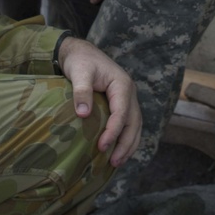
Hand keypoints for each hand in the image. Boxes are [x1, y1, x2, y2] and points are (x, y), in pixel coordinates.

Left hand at [56, 36, 141, 166]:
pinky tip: (117, 151)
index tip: (101, 146)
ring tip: (117, 162)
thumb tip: (83, 114)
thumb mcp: (79, 73)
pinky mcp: (121, 104)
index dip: (113, 131)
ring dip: (128, 144)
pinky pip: (129, 123)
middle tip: (114, 162)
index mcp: (122, 85)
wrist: (81, 52)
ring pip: (135, 125)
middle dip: (125, 144)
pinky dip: (126, 138)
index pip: (122, 113)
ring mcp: (127, 99)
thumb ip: (82, 92)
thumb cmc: (80, 61)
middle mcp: (129, 93)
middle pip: (134, 122)